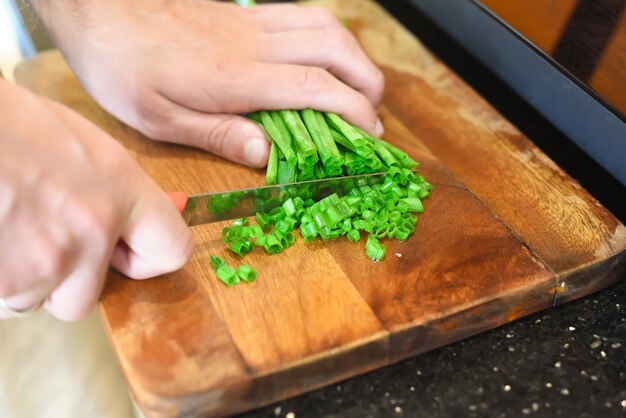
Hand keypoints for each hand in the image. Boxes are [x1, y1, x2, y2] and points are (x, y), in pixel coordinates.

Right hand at [0, 80, 191, 320]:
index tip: (121, 250)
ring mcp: (45, 262)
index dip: (146, 257)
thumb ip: (121, 188)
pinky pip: (3, 302)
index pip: (173, 248)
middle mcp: (92, 230)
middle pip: (88, 297)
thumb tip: (173, 204)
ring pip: (38, 300)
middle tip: (36, 240)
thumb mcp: (81, 144)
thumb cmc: (11, 126)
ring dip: (23, 279)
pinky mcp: (2, 283)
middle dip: (63, 280)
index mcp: (120, 189)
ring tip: (5, 229)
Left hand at [32, 0, 384, 167]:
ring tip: (359, 87)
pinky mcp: (244, 13)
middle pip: (335, 48)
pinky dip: (327, 36)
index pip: (316, 86)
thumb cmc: (124, 66)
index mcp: (238, 77)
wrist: (100, 9)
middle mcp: (255, 44)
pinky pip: (301, 16)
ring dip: (353, 55)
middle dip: (368, 80)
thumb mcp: (160, 119)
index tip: (370, 132)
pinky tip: (322, 58)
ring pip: (325, 25)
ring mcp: (252, 23)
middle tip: (372, 113)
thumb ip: (219, 135)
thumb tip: (268, 155)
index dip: (354, 108)